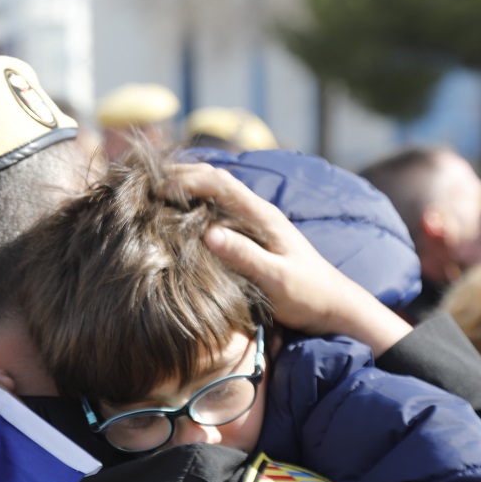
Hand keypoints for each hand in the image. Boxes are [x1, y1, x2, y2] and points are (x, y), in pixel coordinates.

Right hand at [166, 163, 411, 354]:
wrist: (336, 306)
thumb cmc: (309, 296)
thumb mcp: (277, 280)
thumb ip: (245, 256)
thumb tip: (208, 233)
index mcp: (263, 215)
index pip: (218, 183)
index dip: (185, 179)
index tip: (155, 188)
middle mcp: (257, 211)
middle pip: (213, 179)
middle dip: (179, 175)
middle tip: (144, 183)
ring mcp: (254, 221)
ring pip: (215, 191)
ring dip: (185, 186)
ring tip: (152, 193)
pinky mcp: (251, 235)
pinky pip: (218, 209)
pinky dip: (194, 205)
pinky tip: (177, 215)